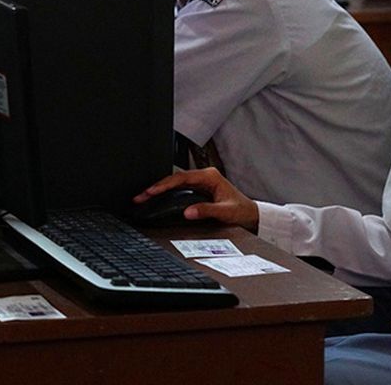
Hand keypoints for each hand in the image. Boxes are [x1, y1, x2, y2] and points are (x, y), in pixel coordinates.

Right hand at [134, 167, 259, 231]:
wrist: (250, 215)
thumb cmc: (241, 211)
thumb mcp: (225, 212)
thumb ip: (206, 211)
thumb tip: (188, 212)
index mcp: (210, 176)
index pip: (182, 178)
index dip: (165, 184)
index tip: (152, 191)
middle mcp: (204, 176)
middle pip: (175, 179)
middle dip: (157, 187)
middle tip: (140, 196)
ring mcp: (201, 183)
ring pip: (175, 184)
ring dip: (160, 190)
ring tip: (143, 198)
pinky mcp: (199, 190)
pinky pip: (179, 190)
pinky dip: (167, 194)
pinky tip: (156, 199)